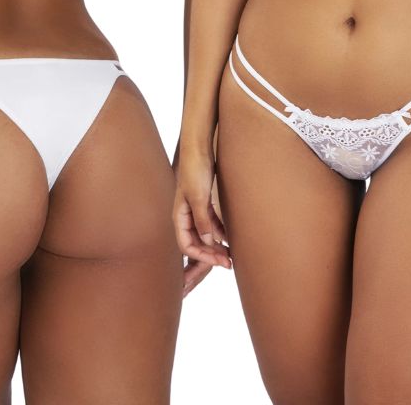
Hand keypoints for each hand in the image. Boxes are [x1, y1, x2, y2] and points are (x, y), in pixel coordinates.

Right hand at [173, 147, 230, 296]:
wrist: (199, 148)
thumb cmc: (194, 169)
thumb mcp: (198, 196)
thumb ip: (202, 219)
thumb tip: (209, 241)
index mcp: (179, 215)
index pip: (187, 245)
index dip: (202, 256)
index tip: (219, 260)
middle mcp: (185, 215)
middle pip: (196, 243)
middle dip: (210, 255)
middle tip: (228, 263)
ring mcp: (195, 209)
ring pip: (205, 234)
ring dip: (216, 245)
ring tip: (231, 254)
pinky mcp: (204, 203)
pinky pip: (212, 223)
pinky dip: (220, 232)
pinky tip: (231, 238)